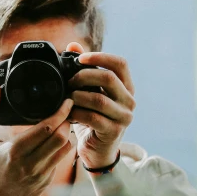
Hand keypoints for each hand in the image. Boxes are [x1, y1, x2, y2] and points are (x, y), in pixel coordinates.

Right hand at [0, 85, 74, 195]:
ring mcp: (40, 176)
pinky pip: (61, 160)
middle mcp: (29, 165)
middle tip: (67, 109)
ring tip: (64, 123)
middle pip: (60, 137)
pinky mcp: (47, 183)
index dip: (60, 113)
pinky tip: (57, 139)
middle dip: (67, 121)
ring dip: (67, 134)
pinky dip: (62, 147)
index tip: (66, 101)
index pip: (45, 129)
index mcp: (13, 151)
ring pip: (65, 149)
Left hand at [65, 42, 135, 169]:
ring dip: (77, 95)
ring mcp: (123, 117)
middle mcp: (129, 101)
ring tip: (67, 98)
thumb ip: (84, 69)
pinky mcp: (113, 131)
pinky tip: (68, 112)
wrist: (96, 149)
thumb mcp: (90, 91)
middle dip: (84, 76)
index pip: (120, 63)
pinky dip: (76, 112)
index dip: (100, 57)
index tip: (80, 58)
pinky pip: (92, 117)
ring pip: (98, 99)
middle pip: (109, 78)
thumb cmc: (93, 116)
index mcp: (126, 87)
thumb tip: (73, 46)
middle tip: (69, 81)